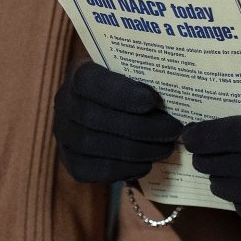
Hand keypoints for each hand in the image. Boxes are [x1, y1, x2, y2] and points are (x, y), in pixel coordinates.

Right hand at [52, 62, 183, 184]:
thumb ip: (145, 73)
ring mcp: (64, 134)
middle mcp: (64, 102)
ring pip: (92, 145)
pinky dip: (121, 169)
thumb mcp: (134, 71)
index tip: (153, 101)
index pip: (90, 80)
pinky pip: (91, 170)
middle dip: (138, 127)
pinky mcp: (70, 161)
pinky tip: (146, 164)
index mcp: (79, 72)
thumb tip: (176, 83)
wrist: (110, 113)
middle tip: (173, 129)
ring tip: (165, 148)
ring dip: (134, 150)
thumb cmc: (130, 86)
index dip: (120, 92)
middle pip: (93, 117)